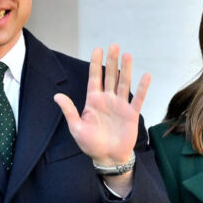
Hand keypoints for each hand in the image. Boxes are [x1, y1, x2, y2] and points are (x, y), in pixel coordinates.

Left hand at [53, 44, 149, 165]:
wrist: (108, 157)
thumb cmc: (90, 144)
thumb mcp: (76, 127)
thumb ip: (69, 110)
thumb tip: (57, 95)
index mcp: (93, 101)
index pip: (94, 78)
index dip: (95, 63)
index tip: (98, 49)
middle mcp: (107, 99)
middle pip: (110, 76)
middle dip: (112, 61)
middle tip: (114, 45)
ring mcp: (120, 105)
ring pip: (123, 83)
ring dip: (125, 70)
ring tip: (127, 55)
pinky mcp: (131, 114)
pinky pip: (138, 98)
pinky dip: (142, 87)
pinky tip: (145, 76)